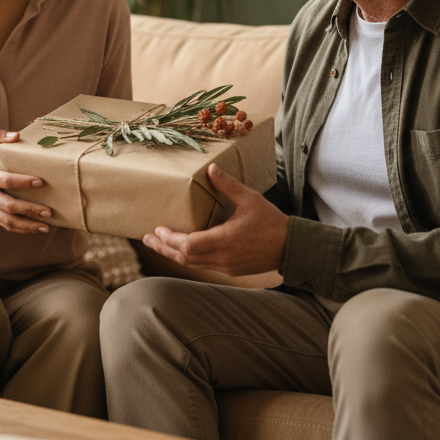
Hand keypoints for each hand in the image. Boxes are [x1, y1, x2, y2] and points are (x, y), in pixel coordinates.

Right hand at [0, 130, 51, 233]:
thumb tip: (17, 135)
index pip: (4, 181)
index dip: (22, 182)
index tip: (40, 182)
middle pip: (8, 206)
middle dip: (29, 209)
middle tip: (49, 210)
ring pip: (7, 220)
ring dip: (28, 225)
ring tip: (46, 226)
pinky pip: (5, 224)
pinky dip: (21, 229)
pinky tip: (36, 228)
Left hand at [143, 163, 288, 275]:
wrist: (291, 247)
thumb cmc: (271, 222)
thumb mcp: (250, 199)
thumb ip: (228, 186)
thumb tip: (210, 169)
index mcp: (224, 241)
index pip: (188, 245)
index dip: (170, 239)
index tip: (157, 229)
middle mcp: (221, 258)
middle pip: (184, 258)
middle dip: (164, 247)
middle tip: (147, 237)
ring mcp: (225, 267)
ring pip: (192, 264)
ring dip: (174, 253)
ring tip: (158, 243)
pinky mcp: (230, 270)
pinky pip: (203, 265)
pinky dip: (189, 257)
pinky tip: (183, 248)